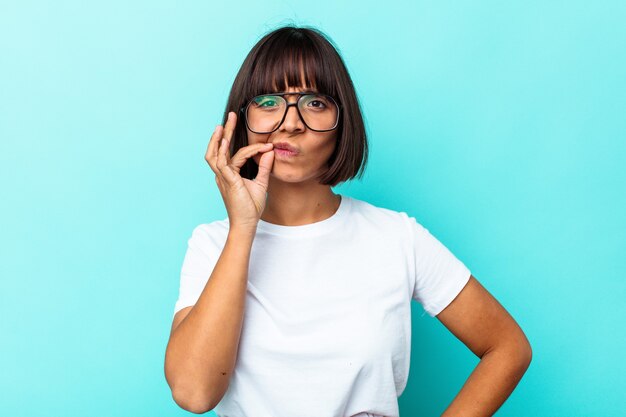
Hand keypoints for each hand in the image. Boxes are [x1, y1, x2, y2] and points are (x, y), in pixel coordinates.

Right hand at [205, 111, 274, 231]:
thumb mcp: (261, 183)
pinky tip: (227, 142)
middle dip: (224, 132)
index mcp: (229, 174)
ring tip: (222, 125)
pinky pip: (223, 163)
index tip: (268, 145)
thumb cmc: (251, 207)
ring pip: (216, 154)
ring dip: (219, 139)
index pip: (235, 154)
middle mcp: (223, 174)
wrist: (247, 224)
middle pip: (219, 149)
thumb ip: (265, 167)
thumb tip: (270, 151)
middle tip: (231, 116)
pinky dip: (225, 152)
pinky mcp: (227, 181)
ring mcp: (223, 177)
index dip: (252, 148)